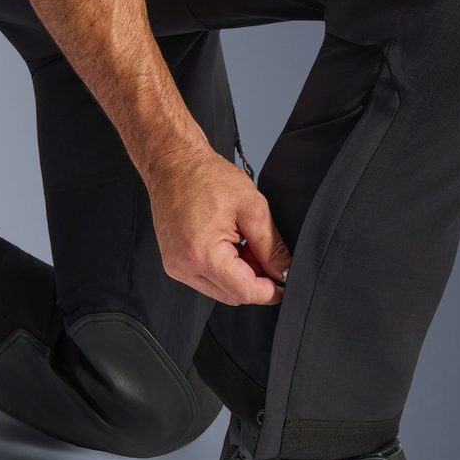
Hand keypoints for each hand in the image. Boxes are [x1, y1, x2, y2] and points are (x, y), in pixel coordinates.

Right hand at [146, 141, 291, 305]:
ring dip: (240, 276)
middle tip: (268, 256)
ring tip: (247, 244)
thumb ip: (272, 247)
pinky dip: (225, 270)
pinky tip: (231, 246)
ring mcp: (176, 267)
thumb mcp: (253, 209)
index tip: (285, 283)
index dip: (271, 291)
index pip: (244, 291)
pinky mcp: (174, 263)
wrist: (174, 164)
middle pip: (232, 295)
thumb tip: (284, 272)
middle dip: (256, 281)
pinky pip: (207, 280)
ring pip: (220, 290)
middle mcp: (184, 266)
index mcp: (202, 254)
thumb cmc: (207, 177)